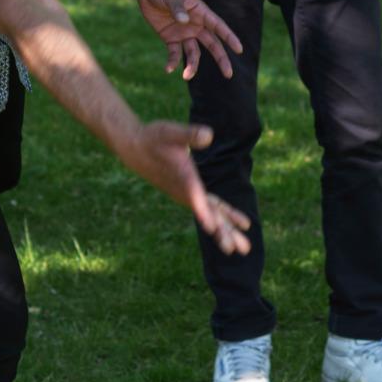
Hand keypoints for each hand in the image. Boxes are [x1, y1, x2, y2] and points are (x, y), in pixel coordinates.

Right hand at [119, 121, 252, 255]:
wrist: (136, 150)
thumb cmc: (153, 138)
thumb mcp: (169, 132)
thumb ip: (189, 135)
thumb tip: (209, 135)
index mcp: (181, 178)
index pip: (193, 197)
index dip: (203, 211)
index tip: (212, 228)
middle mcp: (185, 192)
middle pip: (206, 215)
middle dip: (220, 232)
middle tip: (234, 250)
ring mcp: (189, 195)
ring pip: (212, 216)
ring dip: (227, 231)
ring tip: (245, 249)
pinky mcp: (192, 193)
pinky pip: (213, 207)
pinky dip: (227, 215)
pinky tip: (244, 225)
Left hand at [135, 0, 241, 80]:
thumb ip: (177, 8)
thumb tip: (184, 21)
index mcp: (201, 12)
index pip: (219, 27)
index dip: (229, 38)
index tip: (239, 49)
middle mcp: (196, 25)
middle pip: (212, 44)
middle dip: (221, 58)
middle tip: (228, 74)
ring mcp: (184, 33)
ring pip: (194, 53)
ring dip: (193, 65)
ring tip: (187, 76)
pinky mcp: (171, 38)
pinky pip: (175, 53)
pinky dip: (172, 62)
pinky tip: (168, 69)